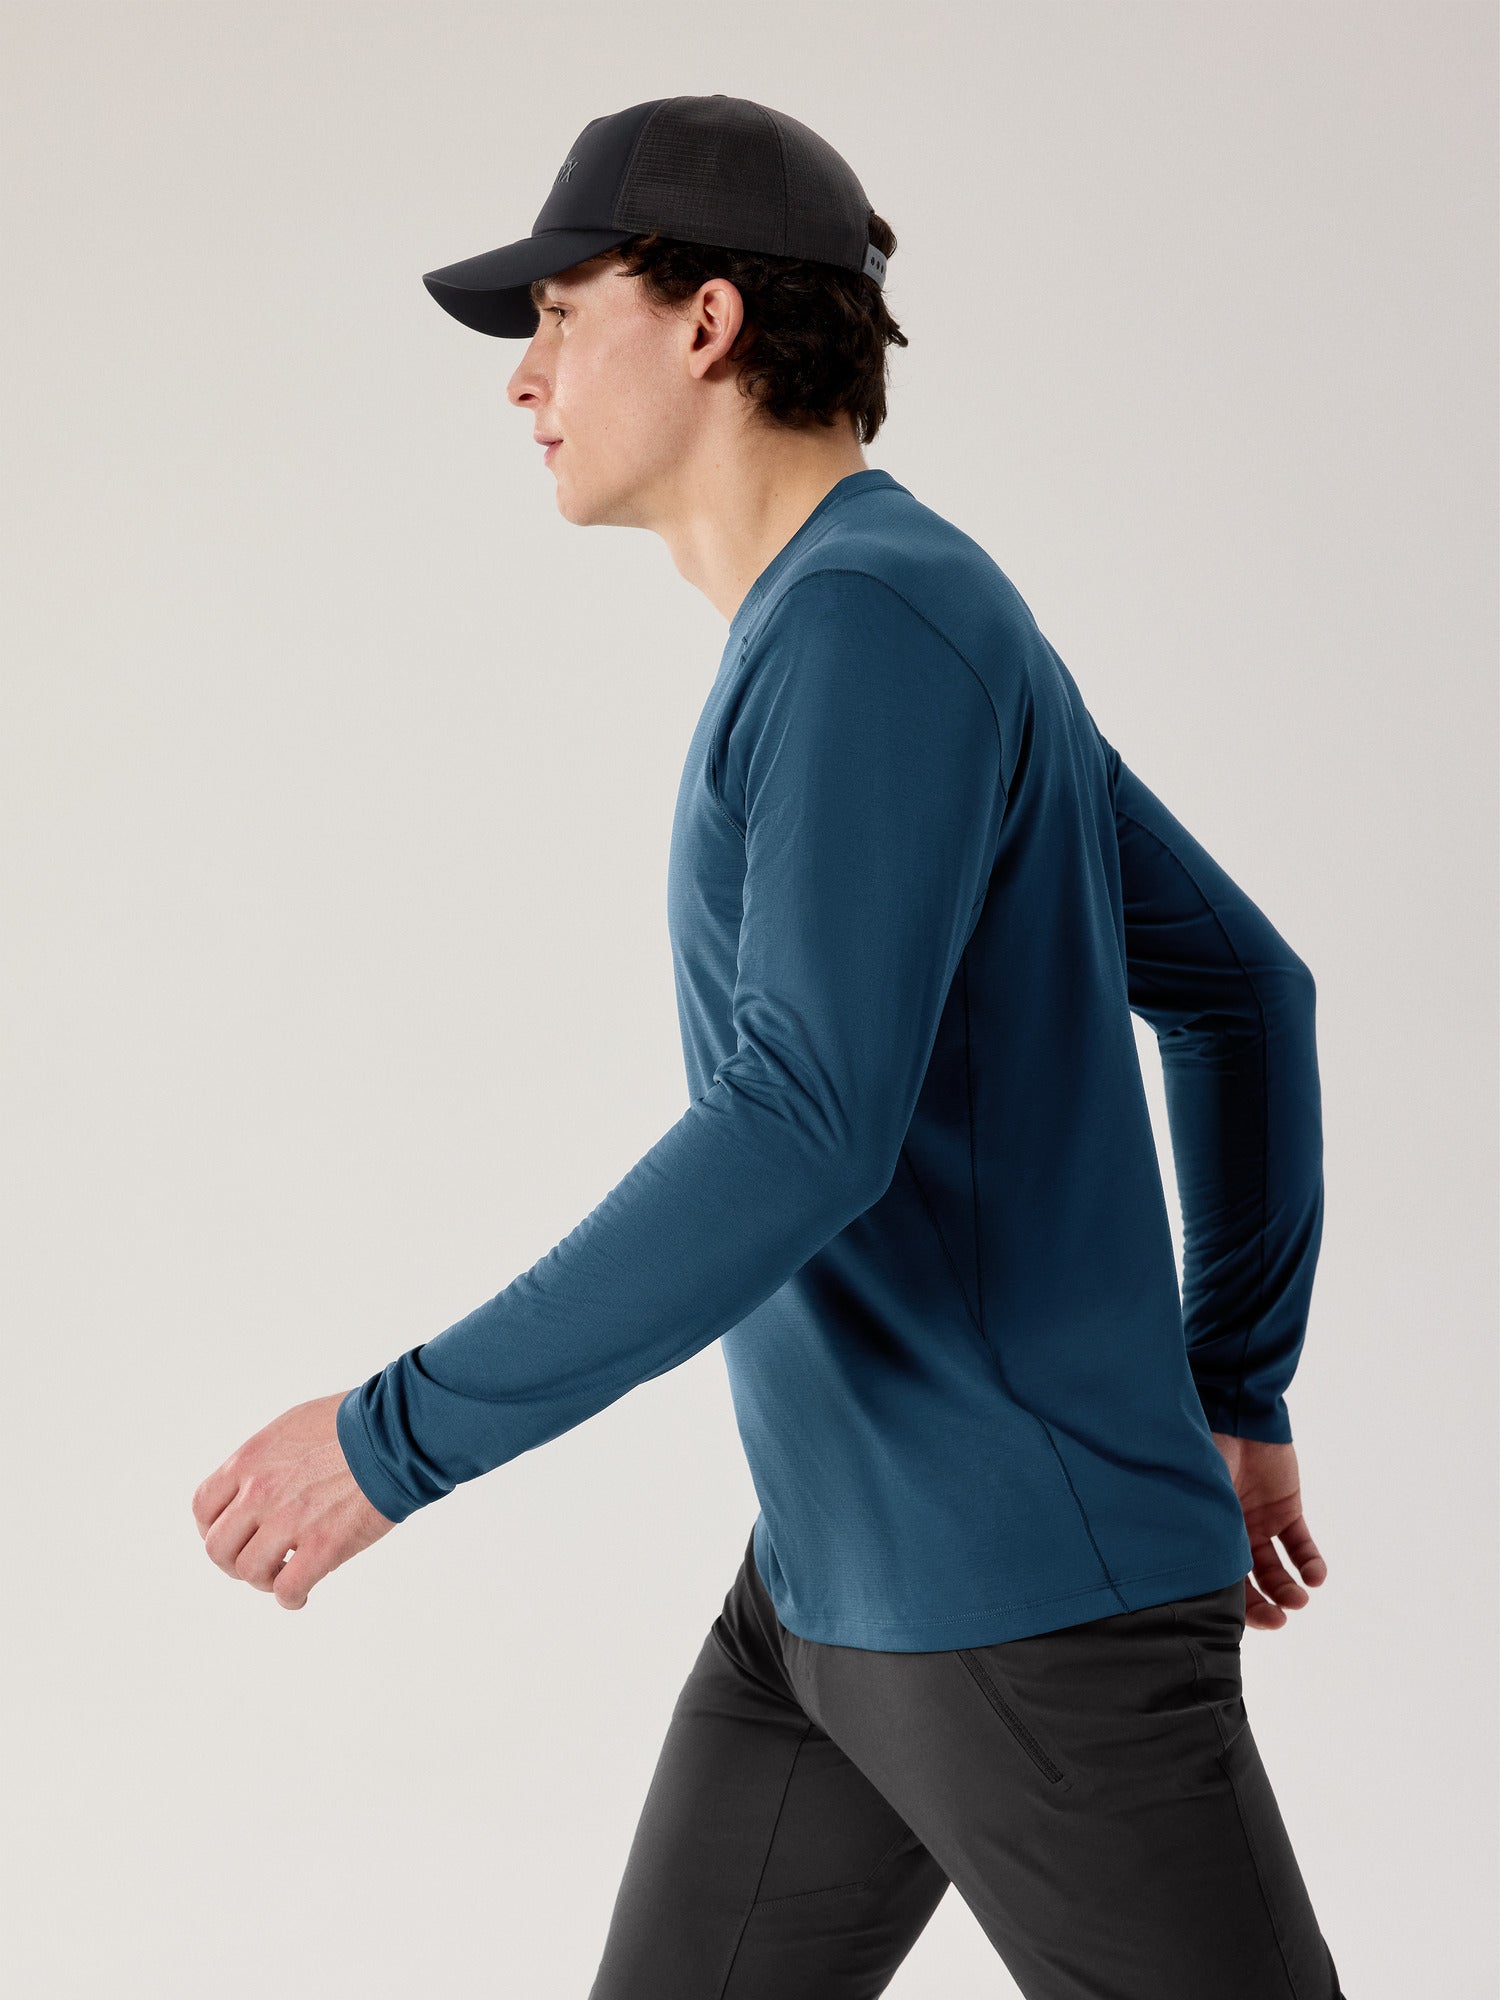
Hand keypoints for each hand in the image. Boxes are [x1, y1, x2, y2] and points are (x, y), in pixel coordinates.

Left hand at [193, 1390, 395, 1609]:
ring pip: (249, 1572)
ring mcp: (289, 1520)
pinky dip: (291, 1598)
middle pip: (218, 1547)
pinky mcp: (323, 1545)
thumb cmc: (355, 1423)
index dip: (212, 1529)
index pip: (204, 1507)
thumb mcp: (294, 1426)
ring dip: (264, 1580)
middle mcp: (260, 1491)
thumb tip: (262, 1484)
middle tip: (260, 1562)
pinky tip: (303, 1594)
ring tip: (285, 1575)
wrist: (396, 1433)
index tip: (234, 1536)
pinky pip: (288, 1589)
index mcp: (251, 1460)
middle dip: (234, 1562)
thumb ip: (268, 1459)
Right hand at [1210, 1433, 1327, 1630]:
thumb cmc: (1205, 1455)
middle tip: (1280, 1620)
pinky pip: (1300, 1545)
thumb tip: (1189, 1585)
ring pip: (1276, 1570)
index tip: (1246, 1624)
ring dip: (1288, 1589)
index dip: (1234, 1608)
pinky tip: (1314, 1577)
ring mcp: (1259, 1522)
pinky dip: (1310, 1564)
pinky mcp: (1286, 1509)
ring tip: (1299, 1598)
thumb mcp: (1196, 1501)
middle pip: (1248, 1583)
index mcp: (1203, 1533)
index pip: (1218, 1581)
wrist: (1236, 1414)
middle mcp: (1230, 1533)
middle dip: (1264, 1607)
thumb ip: (1198, 1540)